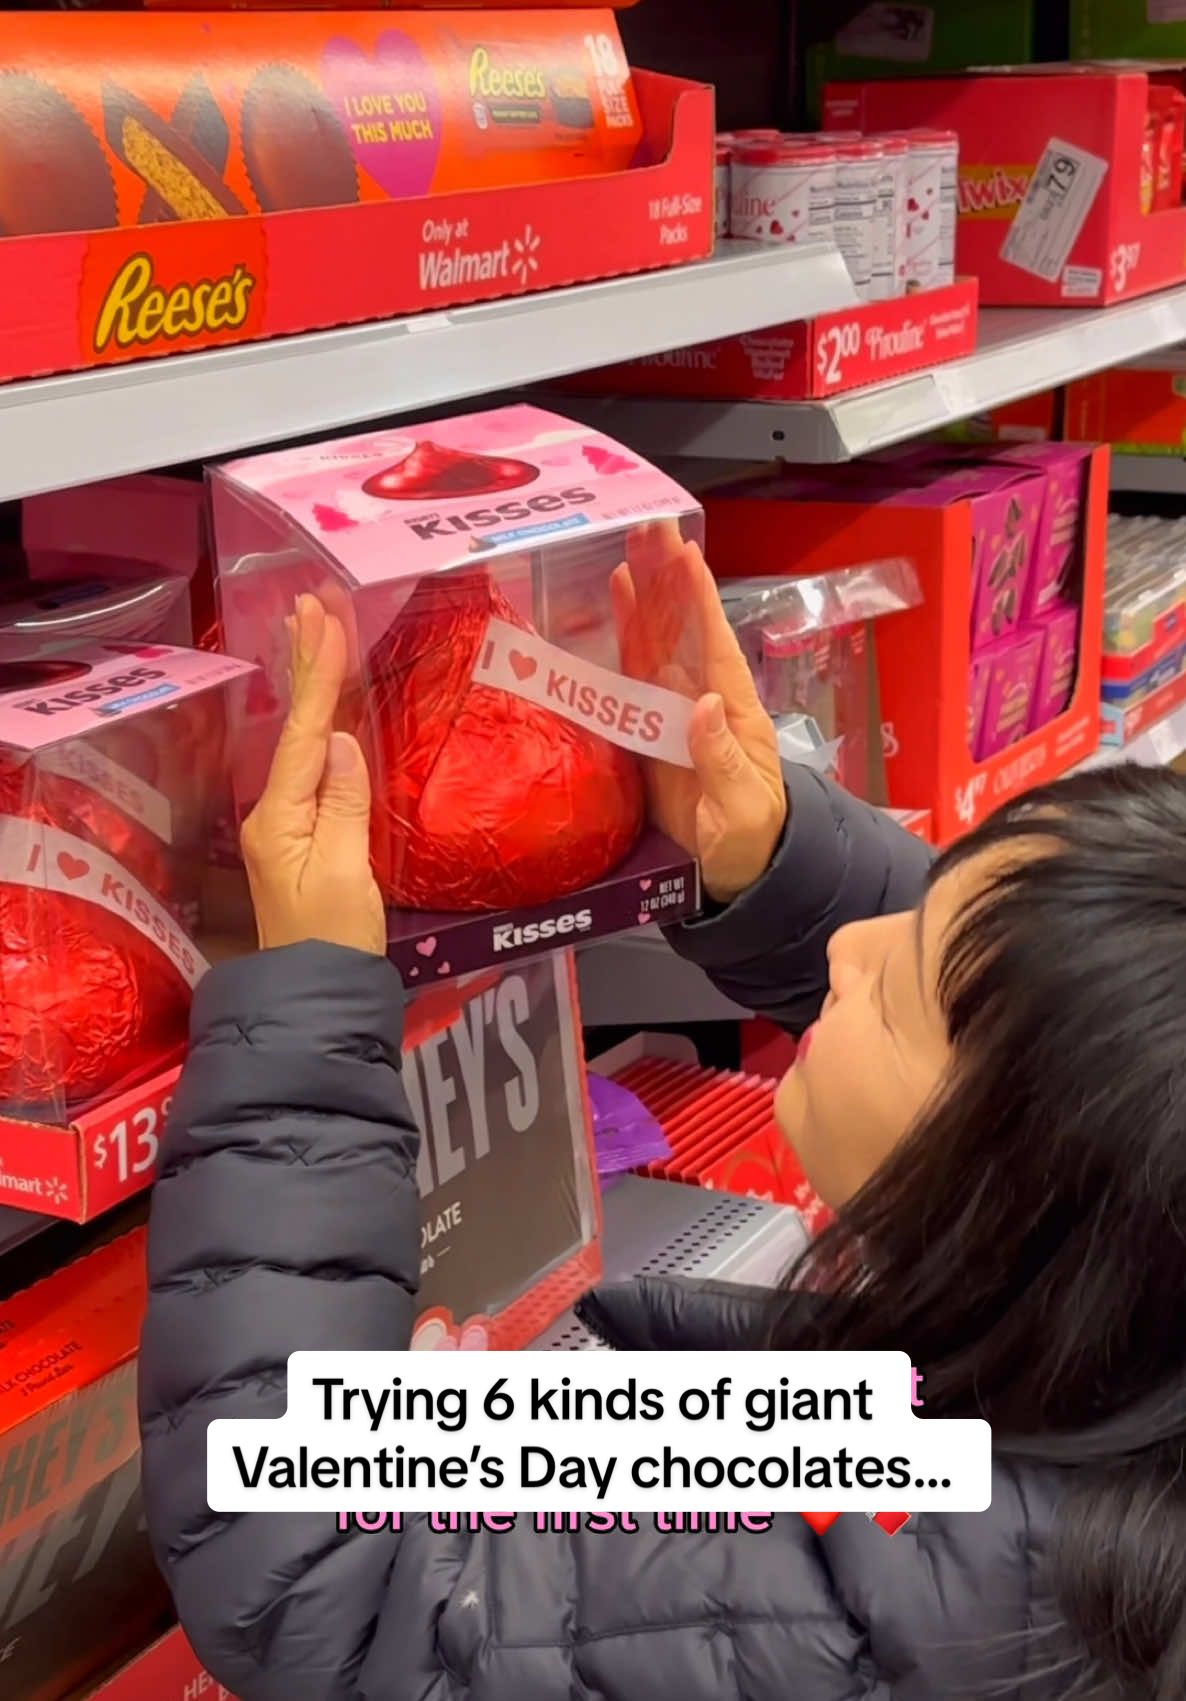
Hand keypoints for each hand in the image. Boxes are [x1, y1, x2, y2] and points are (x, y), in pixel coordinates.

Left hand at [240, 595, 386, 955]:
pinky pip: (309, 764)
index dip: (318, 676)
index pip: (302, 732)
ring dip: (309, 685)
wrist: (316, 996)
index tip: (325, 620)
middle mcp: (275, 813)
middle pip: (293, 726)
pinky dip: (318, 723)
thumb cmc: (334, 941)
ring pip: (299, 740)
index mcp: (280, 817)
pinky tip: (323, 707)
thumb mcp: (344, 875)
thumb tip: (338, 741)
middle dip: (306, 664)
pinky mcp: (304, 836)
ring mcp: (286, 824)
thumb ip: (343, 807)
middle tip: (312, 604)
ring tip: (312, 631)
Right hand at [612, 522, 787, 905]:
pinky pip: (635, 672)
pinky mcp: (650, 728)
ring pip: (658, 639)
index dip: (698, 599)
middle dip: (668, 577)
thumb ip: (721, 759)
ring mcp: (675, 709)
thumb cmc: (751, 840)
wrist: (739, 871)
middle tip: (649, 526)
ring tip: (630, 545)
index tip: (685, 554)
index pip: (714, 644)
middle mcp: (703, 698)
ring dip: (646, 592)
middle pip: (683, 627)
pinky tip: (618, 597)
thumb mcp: (741, 808)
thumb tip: (704, 705)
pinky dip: (627, 632)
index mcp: (732, 711)